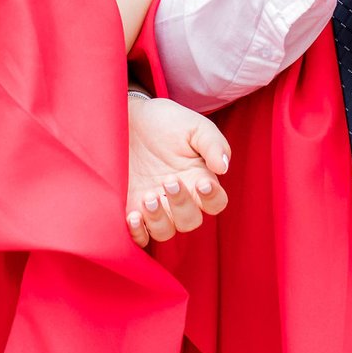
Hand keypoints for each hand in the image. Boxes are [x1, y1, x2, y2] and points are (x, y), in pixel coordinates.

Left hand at [126, 92, 230, 246]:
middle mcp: (180, 198)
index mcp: (199, 179)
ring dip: (159, 220)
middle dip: (181, 205)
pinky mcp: (133, 208)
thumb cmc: (165, 121)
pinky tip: (133, 216)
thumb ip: (213, 143)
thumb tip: (223, 168)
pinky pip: (140, 235)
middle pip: (190, 220)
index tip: (201, 183)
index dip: (212, 198)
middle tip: (168, 180)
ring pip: (166, 232)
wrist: (128, 117)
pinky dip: (138, 233)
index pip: (216, 202)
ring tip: (148, 196)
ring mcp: (156, 205)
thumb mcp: (193, 126)